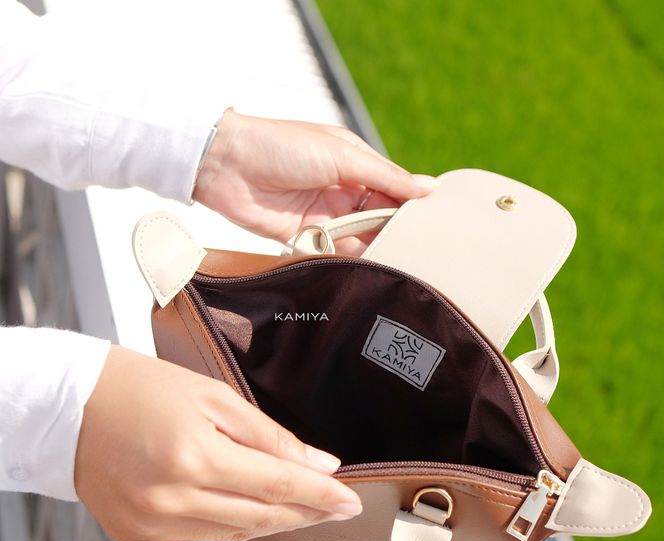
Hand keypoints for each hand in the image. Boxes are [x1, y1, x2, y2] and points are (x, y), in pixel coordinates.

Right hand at [75, 346, 361, 540]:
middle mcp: (177, 497)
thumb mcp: (216, 398)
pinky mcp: (138, 540)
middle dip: (307, 511)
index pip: (279, 484)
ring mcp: (155, 525)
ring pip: (236, 538)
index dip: (320, 494)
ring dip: (275, 529)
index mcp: (199, 455)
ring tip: (302, 516)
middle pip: (262, 515)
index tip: (349, 500)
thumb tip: (319, 464)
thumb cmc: (145, 389)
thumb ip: (269, 437)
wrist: (75, 404)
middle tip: (335, 506)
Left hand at [192, 110, 437, 254]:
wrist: (226, 165)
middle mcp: (342, 191)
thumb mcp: (342, 155)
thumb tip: (428, 188)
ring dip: (377, 248)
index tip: (435, 225)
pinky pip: (335, 253)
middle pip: (379, 216)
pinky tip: (371, 268)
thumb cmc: (282, 147)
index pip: (392, 189)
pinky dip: (351, 260)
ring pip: (360, 238)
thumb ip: (385, 176)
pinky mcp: (304, 238)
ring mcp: (324, 216)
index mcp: (353, 164)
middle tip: (422, 250)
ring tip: (402, 263)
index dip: (411, 206)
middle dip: (396, 231)